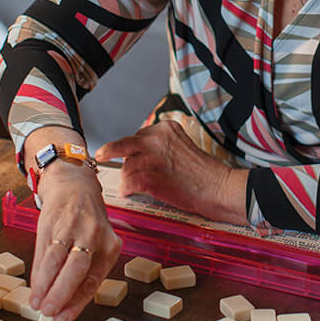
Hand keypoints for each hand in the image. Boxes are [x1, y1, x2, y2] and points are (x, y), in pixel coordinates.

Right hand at [29, 161, 120, 320]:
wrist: (74, 184)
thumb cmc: (85, 222)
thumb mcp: (92, 246)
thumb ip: (78, 272)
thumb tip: (59, 305)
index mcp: (110, 245)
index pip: (94, 280)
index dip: (77, 304)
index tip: (62, 320)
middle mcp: (95, 234)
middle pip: (78, 270)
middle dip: (62, 295)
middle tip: (49, 314)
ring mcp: (74, 226)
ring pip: (60, 261)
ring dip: (46, 286)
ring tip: (36, 304)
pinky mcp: (55, 220)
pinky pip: (46, 249)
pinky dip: (39, 271)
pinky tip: (33, 285)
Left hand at [96, 120, 248, 223]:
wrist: (217, 187)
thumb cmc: (204, 172)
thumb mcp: (181, 146)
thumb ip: (162, 146)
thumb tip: (141, 156)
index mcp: (166, 128)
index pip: (138, 135)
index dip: (129, 147)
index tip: (118, 150)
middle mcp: (157, 139)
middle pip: (125, 145)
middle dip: (113, 153)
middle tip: (102, 155)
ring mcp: (152, 157)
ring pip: (127, 167)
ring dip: (127, 178)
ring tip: (131, 187)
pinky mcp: (150, 176)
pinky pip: (129, 182)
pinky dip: (127, 188)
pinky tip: (129, 192)